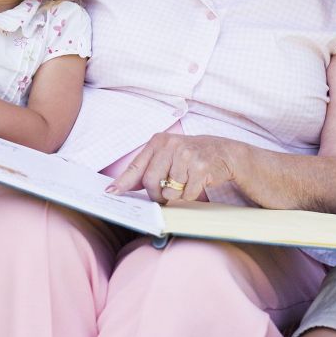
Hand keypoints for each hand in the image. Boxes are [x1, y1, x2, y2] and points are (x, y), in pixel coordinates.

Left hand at [107, 133, 237, 203]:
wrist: (223, 152)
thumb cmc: (191, 155)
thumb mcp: (168, 154)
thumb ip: (148, 168)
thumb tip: (123, 186)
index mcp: (159, 141)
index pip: (137, 165)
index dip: (123, 182)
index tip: (112, 192)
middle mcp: (171, 145)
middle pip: (151, 182)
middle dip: (156, 195)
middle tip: (164, 196)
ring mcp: (186, 155)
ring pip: (170, 191)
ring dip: (176, 195)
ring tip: (186, 181)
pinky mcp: (200, 167)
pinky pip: (187, 194)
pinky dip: (191, 194)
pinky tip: (197, 181)